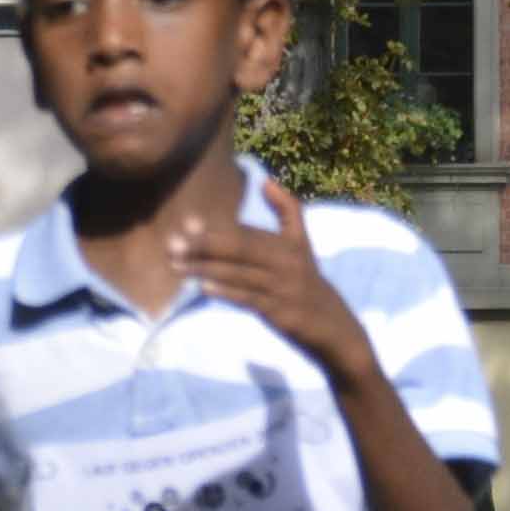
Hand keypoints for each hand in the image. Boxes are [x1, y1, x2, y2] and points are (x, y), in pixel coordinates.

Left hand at [174, 177, 372, 383]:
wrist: (336, 329)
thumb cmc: (309, 284)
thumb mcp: (303, 245)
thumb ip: (288, 211)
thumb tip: (264, 181)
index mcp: (289, 245)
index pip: (247, 233)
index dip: (217, 228)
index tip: (187, 222)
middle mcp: (287, 263)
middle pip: (241, 249)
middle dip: (205, 246)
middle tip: (173, 244)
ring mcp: (284, 289)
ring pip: (240, 274)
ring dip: (206, 269)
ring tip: (177, 265)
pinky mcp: (282, 313)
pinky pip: (250, 299)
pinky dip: (227, 292)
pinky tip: (204, 287)